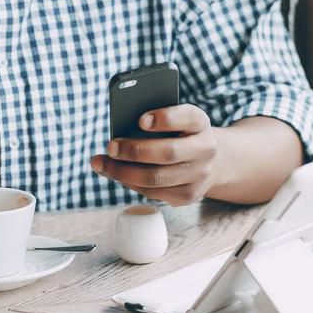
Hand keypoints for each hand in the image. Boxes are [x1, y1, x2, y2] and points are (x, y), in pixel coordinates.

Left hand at [91, 104, 219, 205]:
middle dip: (134, 151)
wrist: (210, 162)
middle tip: (111, 147)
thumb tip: (120, 132)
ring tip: (101, 164)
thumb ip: (155, 121)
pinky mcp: (188, 196)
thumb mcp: (176, 121)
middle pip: (168, 152)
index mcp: (200, 123)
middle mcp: (205, 149)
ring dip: (123, 172)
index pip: (187, 117)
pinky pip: (154, 192)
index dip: (164, 119)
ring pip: (156, 178)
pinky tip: (116, 174)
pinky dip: (130, 183)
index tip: (140, 120)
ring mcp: (199, 175)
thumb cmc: (180, 134)